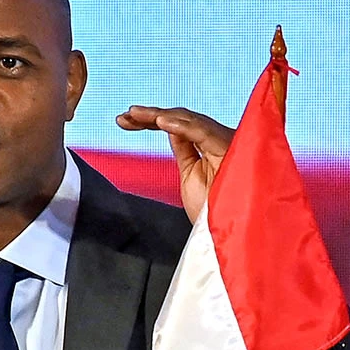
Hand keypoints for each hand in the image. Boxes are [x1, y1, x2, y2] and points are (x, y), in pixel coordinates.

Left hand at [116, 106, 233, 222]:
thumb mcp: (190, 175)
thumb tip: (172, 128)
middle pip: (182, 118)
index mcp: (213, 145)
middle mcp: (221, 138)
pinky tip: (160, 121)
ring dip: (157, 116)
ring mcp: (225, 141)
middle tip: (122, 118)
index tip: (124, 122)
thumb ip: (183, 149)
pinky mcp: (227, 148)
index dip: (151, 120)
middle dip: (149, 116)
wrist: (225, 235)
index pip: (180, 124)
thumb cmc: (213, 212)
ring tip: (133, 115)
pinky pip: (200, 131)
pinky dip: (179, 125)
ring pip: (187, 119)